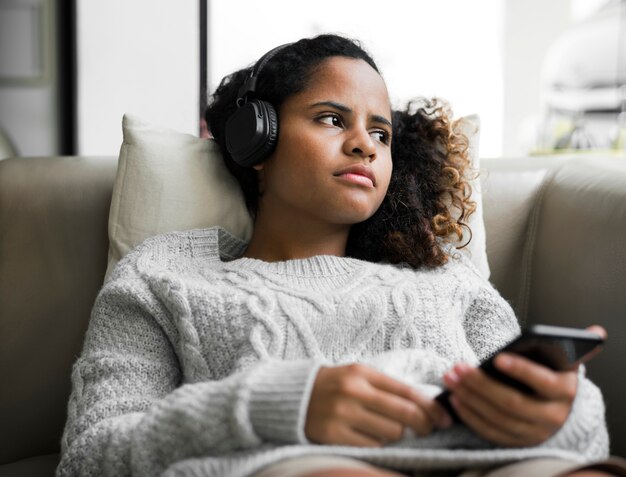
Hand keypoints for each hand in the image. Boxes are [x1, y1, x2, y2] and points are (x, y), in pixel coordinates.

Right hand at [305, 363, 451, 446]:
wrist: (292, 395)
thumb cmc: (334, 385)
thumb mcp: (358, 376)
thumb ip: (387, 387)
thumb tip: (425, 406)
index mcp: (362, 373)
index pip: (407, 391)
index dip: (431, 407)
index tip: (444, 418)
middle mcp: (353, 391)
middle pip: (404, 414)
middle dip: (423, 424)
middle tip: (429, 429)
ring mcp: (342, 414)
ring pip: (391, 434)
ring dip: (397, 436)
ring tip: (390, 430)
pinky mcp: (333, 436)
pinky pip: (371, 447)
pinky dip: (377, 445)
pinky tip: (371, 438)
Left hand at [442, 325, 606, 446]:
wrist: (560, 411)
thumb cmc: (554, 377)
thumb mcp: (566, 363)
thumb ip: (576, 345)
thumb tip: (596, 331)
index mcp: (565, 392)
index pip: (542, 382)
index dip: (521, 370)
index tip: (497, 357)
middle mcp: (551, 416)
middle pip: (511, 402)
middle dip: (481, 383)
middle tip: (457, 367)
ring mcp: (533, 433)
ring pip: (497, 417)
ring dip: (470, 397)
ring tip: (451, 378)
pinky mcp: (516, 442)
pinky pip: (490, 432)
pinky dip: (470, 416)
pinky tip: (455, 399)